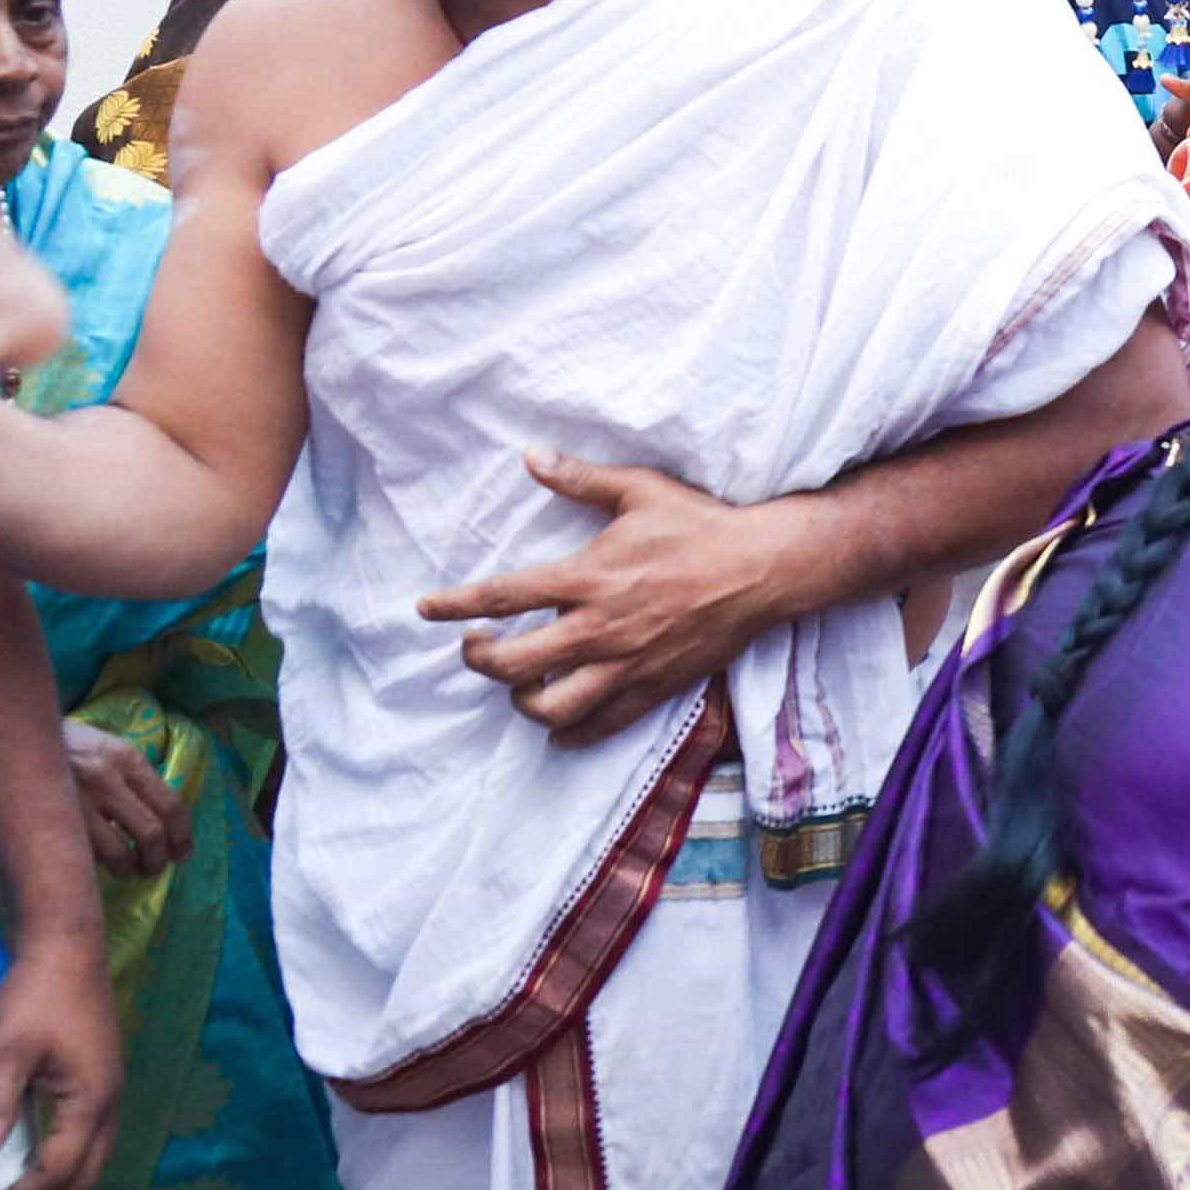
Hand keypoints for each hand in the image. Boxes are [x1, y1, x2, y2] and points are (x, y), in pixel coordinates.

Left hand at [0, 940, 123, 1189]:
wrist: (67, 948)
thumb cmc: (36, 996)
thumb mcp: (6, 1051)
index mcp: (91, 1099)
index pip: (57, 1167)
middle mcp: (110, 1102)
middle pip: (85, 1176)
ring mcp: (111, 1092)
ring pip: (93, 1161)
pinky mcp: (102, 1081)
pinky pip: (91, 1141)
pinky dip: (67, 1167)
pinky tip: (41, 1169)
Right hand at [62, 719, 191, 877]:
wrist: (10, 739)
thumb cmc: (63, 747)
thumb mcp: (105, 748)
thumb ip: (131, 776)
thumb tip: (161, 815)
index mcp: (126, 758)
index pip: (170, 804)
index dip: (182, 836)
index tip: (182, 853)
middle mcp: (106, 779)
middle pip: (150, 833)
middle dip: (157, 859)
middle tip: (153, 868)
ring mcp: (77, 802)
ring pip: (119, 852)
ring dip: (127, 868)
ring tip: (125, 870)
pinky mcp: (53, 821)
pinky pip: (84, 855)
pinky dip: (95, 865)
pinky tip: (93, 862)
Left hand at [419, 451, 798, 742]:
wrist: (763, 568)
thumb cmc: (700, 525)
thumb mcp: (640, 489)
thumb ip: (580, 479)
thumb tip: (531, 457)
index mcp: (589, 577)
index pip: (504, 596)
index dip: (457, 605)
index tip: (426, 609)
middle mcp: (599, 627)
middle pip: (514, 663)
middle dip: (481, 659)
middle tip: (476, 647)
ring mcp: (626, 663)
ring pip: (552, 704)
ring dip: (522, 699)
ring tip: (518, 684)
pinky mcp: (653, 686)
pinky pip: (600, 724)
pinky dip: (570, 733)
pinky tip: (556, 728)